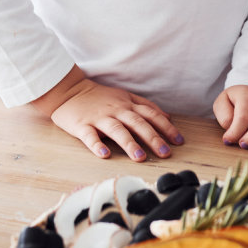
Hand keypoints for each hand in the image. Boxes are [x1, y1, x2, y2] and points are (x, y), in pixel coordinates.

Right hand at [41, 73, 182, 161]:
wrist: (69, 91)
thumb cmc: (99, 97)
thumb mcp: (125, 96)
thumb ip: (145, 106)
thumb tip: (167, 116)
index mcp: (127, 104)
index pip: (151, 115)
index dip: (166, 127)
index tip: (179, 141)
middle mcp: (116, 110)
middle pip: (138, 123)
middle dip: (153, 138)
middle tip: (166, 153)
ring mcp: (99, 118)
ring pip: (117, 129)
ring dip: (129, 143)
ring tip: (140, 157)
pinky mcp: (82, 125)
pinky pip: (90, 136)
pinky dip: (97, 145)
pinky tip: (104, 154)